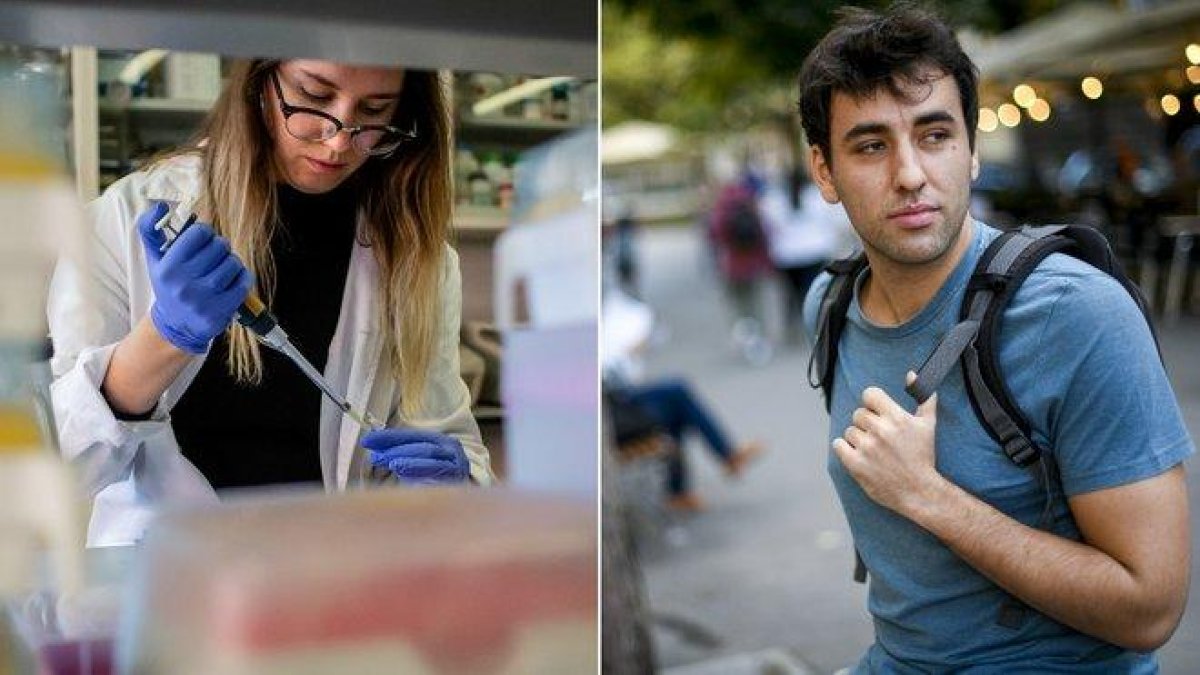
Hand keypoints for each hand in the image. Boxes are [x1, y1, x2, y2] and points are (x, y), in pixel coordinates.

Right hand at [136, 201, 253, 353]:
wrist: (176, 325)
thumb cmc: (170, 285)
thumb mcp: (155, 260)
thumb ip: (150, 231)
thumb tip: (159, 206)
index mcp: (168, 268)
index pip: (199, 233)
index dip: (205, 233)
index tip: (203, 240)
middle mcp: (184, 284)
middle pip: (219, 246)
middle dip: (220, 247)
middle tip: (215, 255)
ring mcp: (204, 299)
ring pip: (233, 263)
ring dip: (232, 262)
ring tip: (223, 268)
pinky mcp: (221, 310)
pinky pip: (244, 282)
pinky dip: (242, 277)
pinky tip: (233, 280)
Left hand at [362, 428, 469, 483]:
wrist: (460, 506)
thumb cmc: (433, 481)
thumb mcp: (416, 463)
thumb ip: (399, 454)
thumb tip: (372, 445)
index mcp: (441, 442)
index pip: (413, 435)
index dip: (390, 437)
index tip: (368, 440)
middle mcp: (452, 452)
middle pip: (424, 448)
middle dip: (398, 451)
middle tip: (377, 456)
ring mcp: (458, 469)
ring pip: (434, 463)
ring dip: (411, 463)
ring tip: (393, 465)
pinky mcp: (459, 486)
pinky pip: (441, 482)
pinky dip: (424, 480)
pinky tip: (409, 480)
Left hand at [832, 371, 940, 516]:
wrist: (918, 491)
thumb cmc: (923, 456)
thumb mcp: (928, 424)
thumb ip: (923, 396)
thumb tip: (911, 374)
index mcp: (897, 418)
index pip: (869, 394)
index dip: (872, 403)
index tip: (878, 414)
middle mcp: (881, 431)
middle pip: (858, 414)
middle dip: (867, 424)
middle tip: (880, 438)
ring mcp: (867, 448)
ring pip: (849, 430)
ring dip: (858, 438)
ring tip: (874, 450)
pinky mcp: (856, 464)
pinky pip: (838, 445)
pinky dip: (845, 449)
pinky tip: (858, 454)